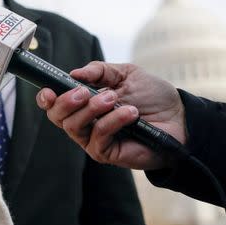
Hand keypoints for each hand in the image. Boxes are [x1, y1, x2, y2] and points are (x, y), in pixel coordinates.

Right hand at [36, 61, 186, 169]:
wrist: (179, 116)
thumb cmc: (151, 95)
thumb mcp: (124, 73)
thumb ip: (98, 71)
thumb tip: (74, 73)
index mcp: (82, 103)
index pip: (54, 104)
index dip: (46, 98)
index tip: (49, 90)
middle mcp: (83, 123)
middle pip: (57, 117)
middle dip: (66, 102)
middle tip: (84, 92)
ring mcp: (93, 140)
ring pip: (73, 127)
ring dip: (92, 109)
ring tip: (113, 98)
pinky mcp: (107, 153)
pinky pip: (98, 137)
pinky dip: (112, 121)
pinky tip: (130, 113)